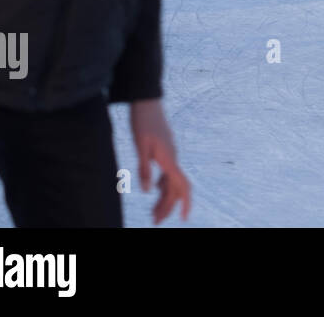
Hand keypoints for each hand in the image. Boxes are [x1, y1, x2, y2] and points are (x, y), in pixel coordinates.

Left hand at [129, 99, 191, 223]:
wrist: (147, 101)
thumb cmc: (142, 121)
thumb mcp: (140, 145)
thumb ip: (145, 169)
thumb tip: (149, 192)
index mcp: (169, 158)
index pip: (181, 185)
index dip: (184, 203)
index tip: (183, 218)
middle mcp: (173, 158)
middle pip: (176, 187)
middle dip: (168, 206)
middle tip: (154, 221)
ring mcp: (170, 155)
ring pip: (172, 181)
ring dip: (164, 198)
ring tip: (153, 213)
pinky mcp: (165, 152)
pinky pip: (168, 173)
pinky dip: (162, 185)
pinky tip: (154, 191)